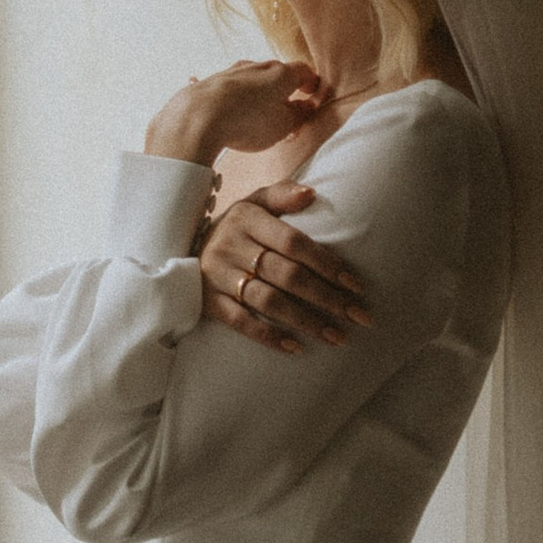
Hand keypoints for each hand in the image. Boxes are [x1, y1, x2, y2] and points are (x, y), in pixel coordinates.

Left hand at [143, 59, 325, 164]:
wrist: (199, 116)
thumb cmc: (248, 121)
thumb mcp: (284, 125)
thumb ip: (300, 115)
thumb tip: (307, 106)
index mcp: (280, 73)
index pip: (303, 71)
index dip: (310, 83)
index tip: (311, 94)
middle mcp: (256, 66)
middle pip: (276, 74)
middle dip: (283, 90)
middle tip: (286, 112)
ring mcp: (231, 72)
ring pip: (252, 80)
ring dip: (259, 95)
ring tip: (258, 118)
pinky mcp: (211, 82)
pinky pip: (231, 89)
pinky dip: (237, 99)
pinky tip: (232, 115)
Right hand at [199, 187, 370, 354]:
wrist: (184, 249)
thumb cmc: (236, 228)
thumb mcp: (254, 203)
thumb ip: (281, 195)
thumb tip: (312, 194)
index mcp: (246, 218)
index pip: (294, 242)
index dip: (327, 264)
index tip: (356, 285)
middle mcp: (231, 246)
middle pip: (287, 275)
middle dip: (327, 298)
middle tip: (358, 315)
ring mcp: (218, 275)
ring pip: (268, 302)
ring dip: (306, 321)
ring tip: (337, 336)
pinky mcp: (208, 301)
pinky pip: (240, 322)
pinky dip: (268, 336)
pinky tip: (296, 348)